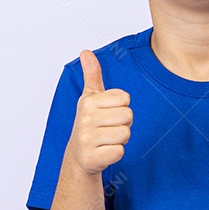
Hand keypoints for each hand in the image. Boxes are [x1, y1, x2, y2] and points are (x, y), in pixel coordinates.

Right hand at [68, 49, 131, 174]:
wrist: (79, 155)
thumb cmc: (90, 124)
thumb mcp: (90, 98)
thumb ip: (92, 75)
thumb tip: (85, 52)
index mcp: (89, 102)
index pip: (125, 98)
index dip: (121, 107)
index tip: (108, 113)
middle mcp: (86, 119)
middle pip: (128, 115)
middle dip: (123, 124)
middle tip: (108, 128)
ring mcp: (88, 139)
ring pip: (125, 134)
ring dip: (120, 139)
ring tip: (106, 139)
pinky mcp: (93, 157)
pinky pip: (120, 151)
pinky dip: (116, 153)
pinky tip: (104, 151)